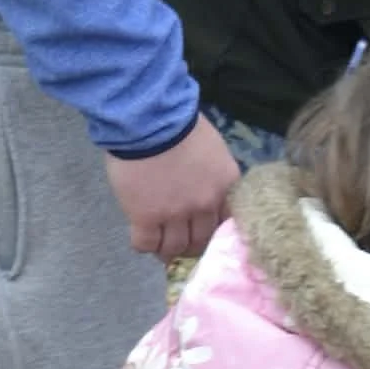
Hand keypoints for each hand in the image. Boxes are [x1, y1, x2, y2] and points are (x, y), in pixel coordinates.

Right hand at [104, 114, 238, 262]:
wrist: (148, 118)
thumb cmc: (179, 123)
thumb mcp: (214, 150)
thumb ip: (215, 176)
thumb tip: (207, 190)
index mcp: (225, 187)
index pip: (227, 224)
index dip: (214, 234)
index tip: (205, 235)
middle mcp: (204, 206)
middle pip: (201, 241)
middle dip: (191, 246)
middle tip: (180, 243)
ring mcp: (175, 214)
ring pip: (175, 247)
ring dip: (168, 250)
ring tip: (160, 245)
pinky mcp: (145, 217)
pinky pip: (146, 244)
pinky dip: (144, 245)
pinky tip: (142, 239)